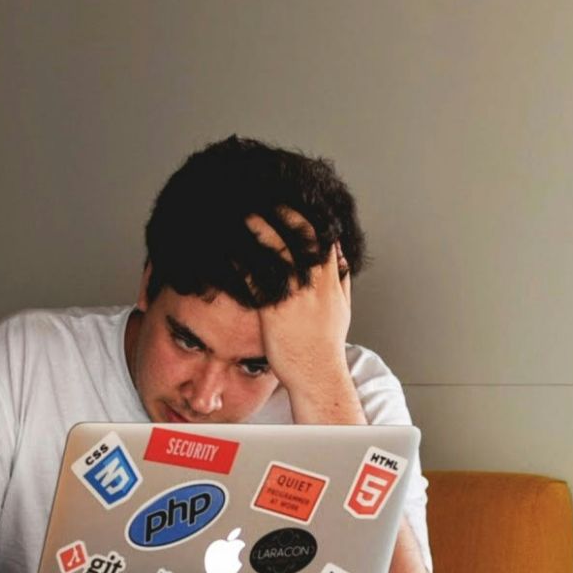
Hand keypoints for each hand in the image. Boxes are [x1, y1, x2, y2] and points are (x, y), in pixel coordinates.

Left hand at [244, 208, 351, 392]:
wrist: (318, 374)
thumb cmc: (326, 346)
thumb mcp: (342, 309)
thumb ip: (341, 281)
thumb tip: (341, 259)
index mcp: (331, 281)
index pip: (324, 238)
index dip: (310, 217)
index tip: (295, 202)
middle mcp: (315, 284)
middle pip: (302, 237)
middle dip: (285, 214)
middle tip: (268, 198)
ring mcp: (295, 296)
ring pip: (279, 251)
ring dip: (261, 229)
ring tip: (246, 214)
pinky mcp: (274, 310)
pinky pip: (257, 278)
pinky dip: (244, 261)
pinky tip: (231, 250)